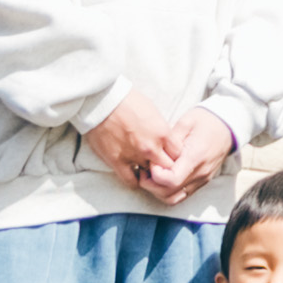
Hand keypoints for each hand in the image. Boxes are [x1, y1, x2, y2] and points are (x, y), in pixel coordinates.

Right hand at [82, 91, 228, 199]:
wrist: (103, 101)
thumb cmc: (128, 101)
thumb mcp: (153, 111)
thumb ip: (161, 130)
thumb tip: (165, 140)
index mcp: (162, 133)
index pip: (178, 154)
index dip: (176, 155)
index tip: (171, 154)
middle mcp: (151, 148)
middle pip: (168, 168)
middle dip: (166, 167)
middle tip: (162, 165)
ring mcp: (134, 156)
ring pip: (151, 177)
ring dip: (151, 174)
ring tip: (149, 170)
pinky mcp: (117, 162)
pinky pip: (131, 181)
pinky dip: (135, 180)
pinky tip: (136, 174)